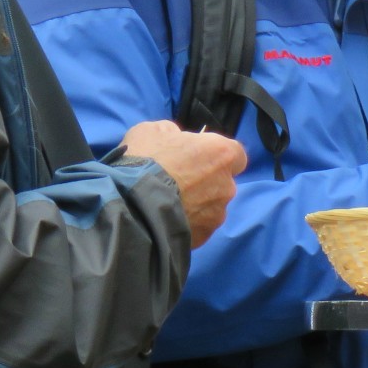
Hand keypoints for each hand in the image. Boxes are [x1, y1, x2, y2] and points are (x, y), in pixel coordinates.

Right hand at [121, 120, 246, 246]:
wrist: (132, 205)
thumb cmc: (146, 160)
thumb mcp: (153, 131)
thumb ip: (174, 133)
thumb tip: (176, 138)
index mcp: (222, 154)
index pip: (235, 154)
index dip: (215, 155)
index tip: (198, 158)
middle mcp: (228, 185)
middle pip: (222, 182)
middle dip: (206, 182)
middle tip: (179, 182)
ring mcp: (218, 213)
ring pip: (212, 207)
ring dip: (197, 204)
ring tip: (170, 204)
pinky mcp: (205, 236)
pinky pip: (199, 226)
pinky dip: (188, 223)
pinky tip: (168, 220)